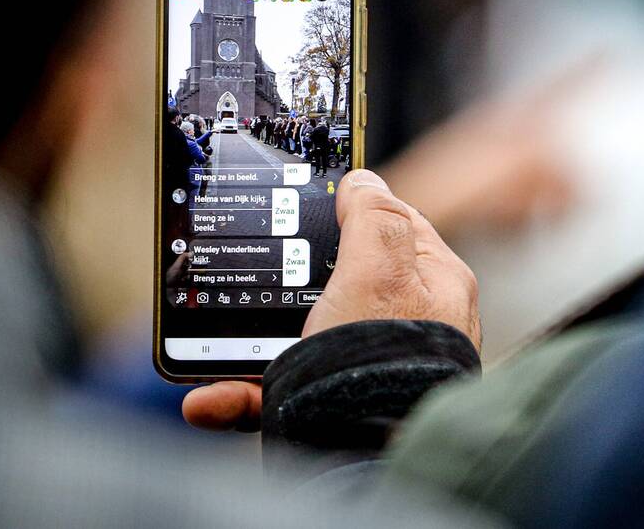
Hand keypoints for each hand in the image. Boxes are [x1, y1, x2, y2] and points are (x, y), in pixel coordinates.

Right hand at [182, 169, 479, 430]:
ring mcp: (371, 365)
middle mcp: (408, 325)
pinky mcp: (336, 405)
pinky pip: (281, 390)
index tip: (313, 203)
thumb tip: (365, 181)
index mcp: (433, 283)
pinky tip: (210, 399)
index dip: (353, 210)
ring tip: (216, 346)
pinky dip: (241, 393)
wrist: (367, 463)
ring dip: (252, 343)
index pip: (394, 226)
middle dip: (291, 280)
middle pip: (342, 280)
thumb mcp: (378, 271)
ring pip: (303, 337)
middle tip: (259, 275)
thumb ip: (373, 217)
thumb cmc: (384, 361)